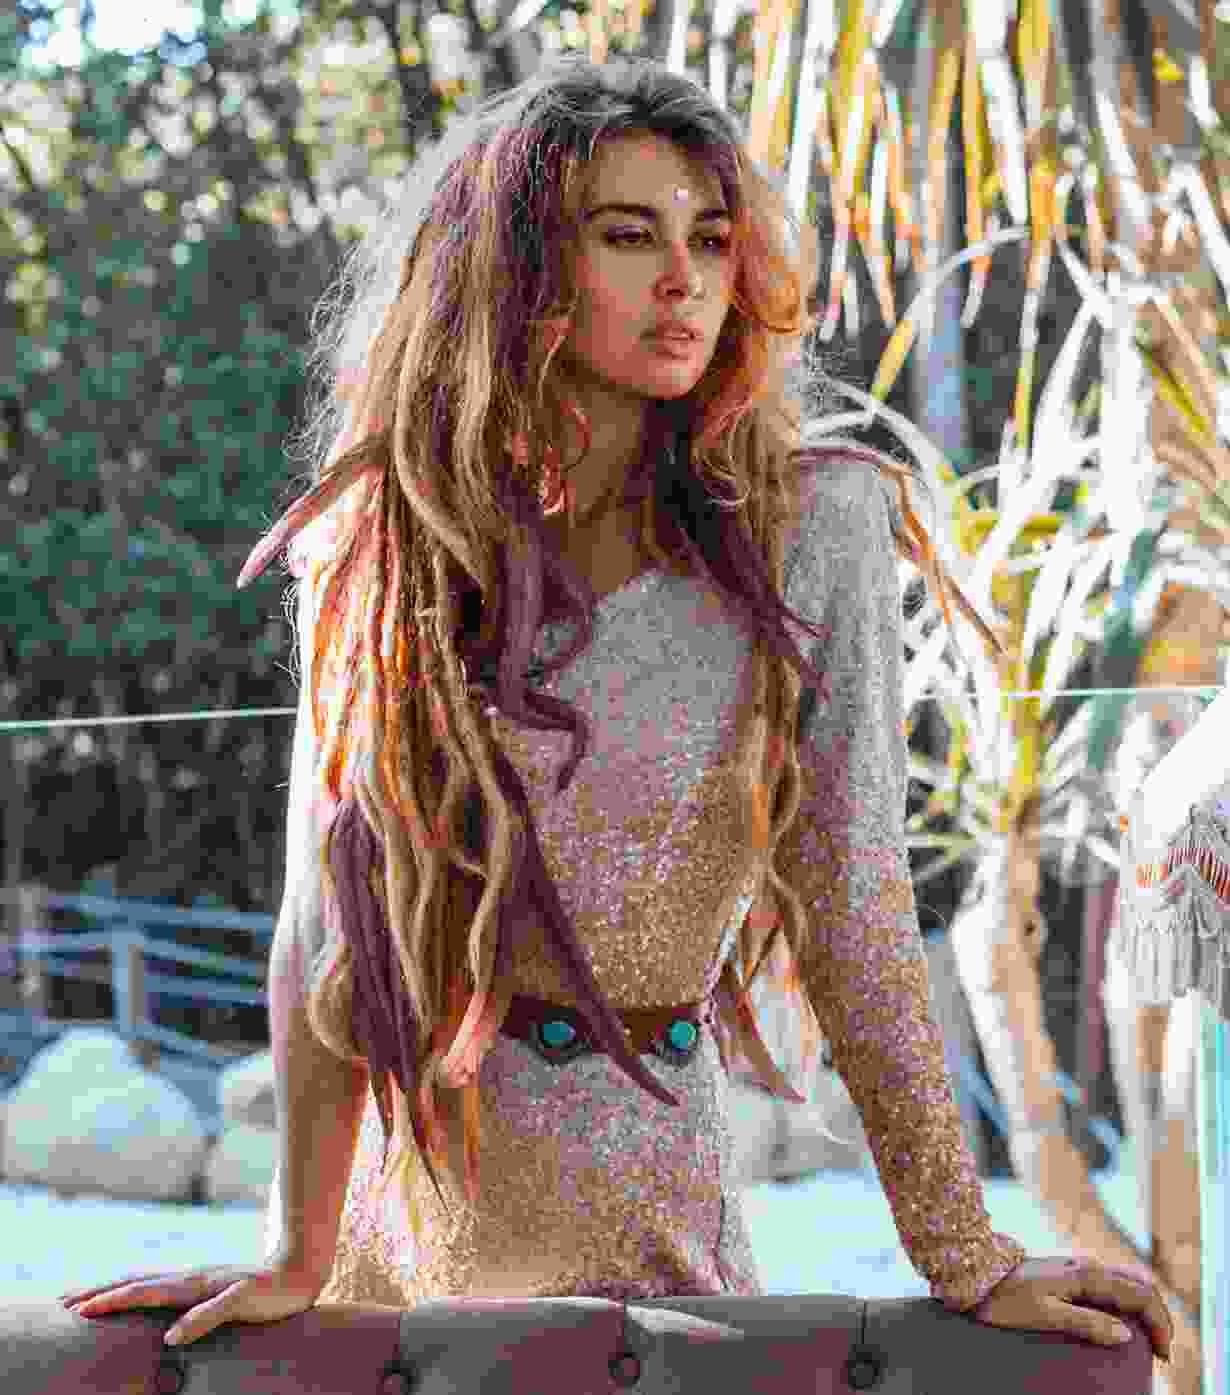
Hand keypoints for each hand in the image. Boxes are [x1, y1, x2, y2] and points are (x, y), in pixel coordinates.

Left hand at [59, 1260, 328, 1347]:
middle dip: (101, 1293)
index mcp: (186, 1282)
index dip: (103, 1292)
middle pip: (140, 1284)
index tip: (67, 1301)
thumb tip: (162, 1334)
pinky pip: (214, 1310)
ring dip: (128, 1297)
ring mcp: (215, 1285)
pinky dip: (193, 1321)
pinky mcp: (241, 1295)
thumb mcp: (215, 1303)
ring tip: (95, 1309)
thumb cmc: (254, 1293)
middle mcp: (194, 1279)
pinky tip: (173, 1335)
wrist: (298, 1275)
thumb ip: (189, 1312)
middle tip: (64, 1303)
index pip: (137, 1285)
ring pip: (165, 1291)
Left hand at [971, 1256, 1173, 1362]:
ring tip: (1147, 1338)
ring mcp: (1078, 1266)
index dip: (1159, 1323)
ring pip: (1126, 1281)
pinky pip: (1109, 1283)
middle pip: (1139, 1284)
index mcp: (1087, 1274)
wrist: (978, 1275)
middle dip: (1158, 1315)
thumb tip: (1127, 1335)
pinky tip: (1121, 1320)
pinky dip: (1127, 1301)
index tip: (1163, 1354)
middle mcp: (1087, 1265)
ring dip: (1143, 1307)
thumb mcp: (1046, 1314)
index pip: (1141, 1293)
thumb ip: (1087, 1323)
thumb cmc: (1007, 1298)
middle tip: (1162, 1349)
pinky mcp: (1069, 1273)